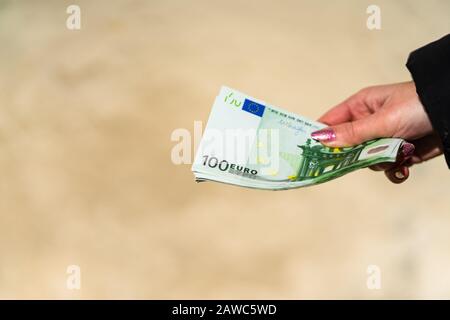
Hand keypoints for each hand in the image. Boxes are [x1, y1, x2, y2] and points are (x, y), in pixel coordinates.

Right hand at [311, 81, 442, 182]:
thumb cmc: (419, 106)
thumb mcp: (383, 120)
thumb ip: (352, 133)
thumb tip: (320, 138)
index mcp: (360, 106)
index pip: (331, 122)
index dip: (321, 137)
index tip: (311, 154)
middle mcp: (369, 122)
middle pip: (347, 146)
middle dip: (356, 155)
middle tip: (364, 157)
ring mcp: (383, 138)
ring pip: (366, 160)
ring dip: (380, 161)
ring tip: (397, 154)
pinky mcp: (398, 151)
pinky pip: (386, 167)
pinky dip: (394, 170)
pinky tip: (404, 167)